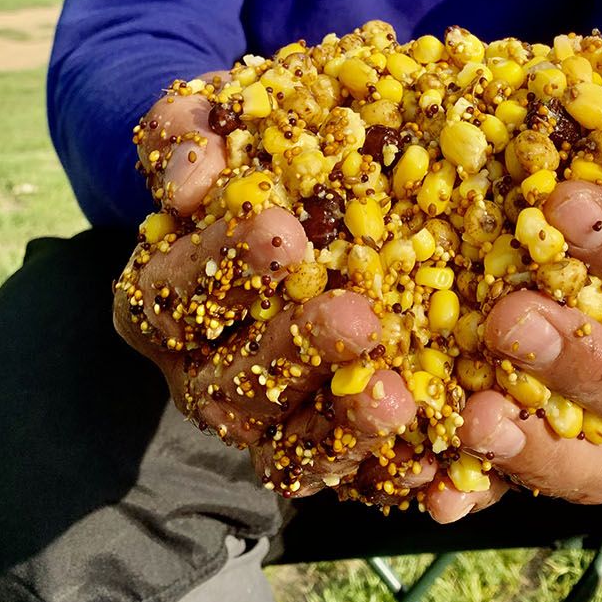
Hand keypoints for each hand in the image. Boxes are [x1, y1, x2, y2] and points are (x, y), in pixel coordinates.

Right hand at [114, 75, 432, 500]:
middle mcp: (204, 374)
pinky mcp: (326, 451)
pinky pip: (356, 478)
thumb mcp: (218, 123)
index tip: (280, 226)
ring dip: (343, 428)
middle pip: (233, 386)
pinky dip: (395, 471)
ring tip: (400, 394)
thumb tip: (189, 176)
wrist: (300, 192)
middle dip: (295, 350)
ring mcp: (264, 422)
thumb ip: (189, 134)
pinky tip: (440, 457)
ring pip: (288, 450)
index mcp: (161, 300)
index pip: (168, 297)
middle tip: (359, 316)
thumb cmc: (253, 153)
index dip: (217, 268)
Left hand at [422, 46, 601, 521]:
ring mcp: (596, 403)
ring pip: (595, 459)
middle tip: (507, 316)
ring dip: (536, 447)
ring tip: (475, 415)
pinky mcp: (531, 427)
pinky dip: (473, 490)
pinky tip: (431, 489)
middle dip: (578, 358)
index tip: (565, 203)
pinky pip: (514, 480)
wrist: (581, 137)